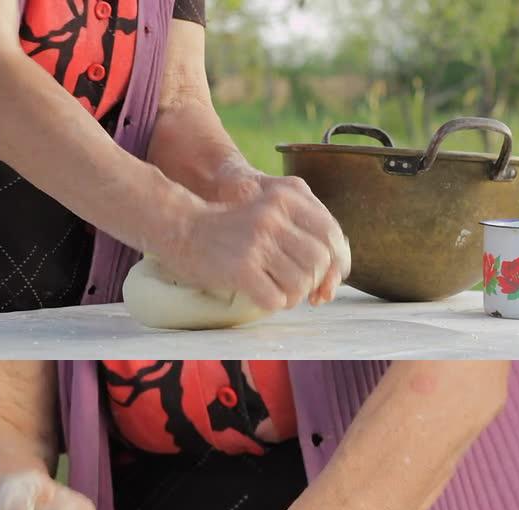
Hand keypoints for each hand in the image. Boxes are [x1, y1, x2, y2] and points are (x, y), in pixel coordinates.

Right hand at [157, 174, 349, 309]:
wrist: (181, 227)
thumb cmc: (228, 227)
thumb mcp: (269, 212)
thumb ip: (301, 230)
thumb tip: (337, 272)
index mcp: (287, 197)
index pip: (332, 234)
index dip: (337, 262)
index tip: (330, 279)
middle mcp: (275, 216)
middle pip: (319, 261)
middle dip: (313, 282)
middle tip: (297, 287)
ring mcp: (258, 242)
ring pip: (300, 284)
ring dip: (292, 295)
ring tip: (277, 290)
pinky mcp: (242, 268)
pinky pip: (275, 299)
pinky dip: (273, 304)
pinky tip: (261, 295)